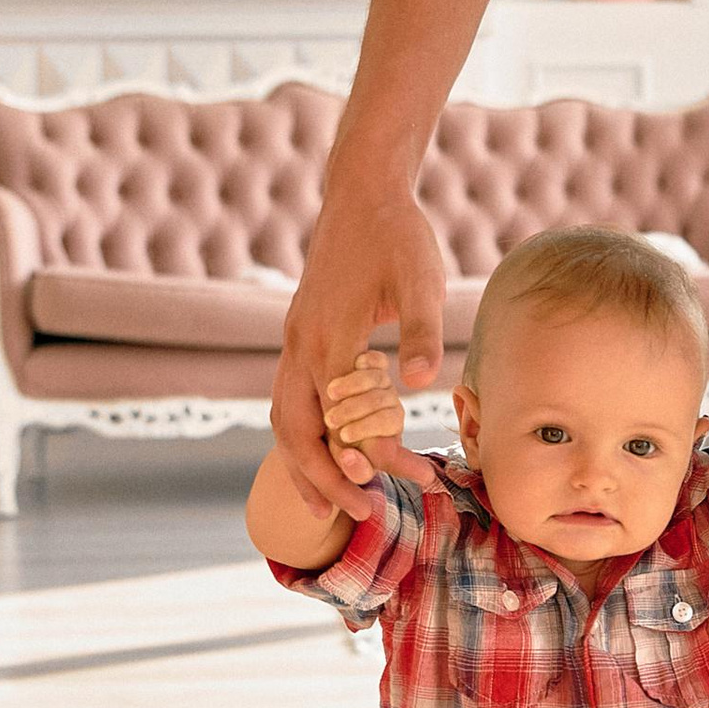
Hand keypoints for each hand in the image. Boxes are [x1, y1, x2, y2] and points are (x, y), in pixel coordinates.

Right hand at [275, 177, 449, 516]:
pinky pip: (289, 400)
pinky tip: (323, 452)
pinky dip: (301, 436)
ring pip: (284, 420)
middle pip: (298, 434)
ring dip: (303, 465)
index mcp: (329, 340)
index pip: (345, 422)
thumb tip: (425, 383)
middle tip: (364, 514)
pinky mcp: (300, 335)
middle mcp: (301, 348)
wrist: (362, 193)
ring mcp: (295, 342)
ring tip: (327, 505)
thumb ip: (422, 332)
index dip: (376, 458)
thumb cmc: (398, 235)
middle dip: (325, 480)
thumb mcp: (420, 280)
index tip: (416, 480)